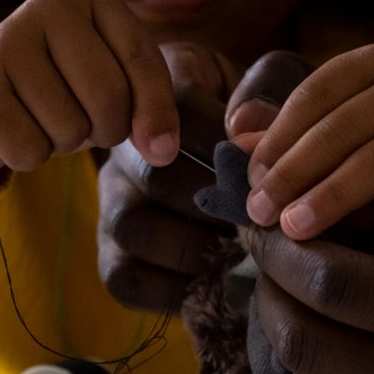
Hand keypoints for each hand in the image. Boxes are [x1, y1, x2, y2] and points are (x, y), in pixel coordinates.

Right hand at [0, 0, 179, 191]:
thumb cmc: (58, 91)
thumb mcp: (111, 84)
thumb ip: (147, 107)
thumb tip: (163, 150)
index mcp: (94, 0)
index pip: (142, 57)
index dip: (157, 111)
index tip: (162, 149)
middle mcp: (48, 7)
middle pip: (109, 95)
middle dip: (105, 130)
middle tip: (85, 124)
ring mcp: (5, 42)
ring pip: (69, 128)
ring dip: (62, 143)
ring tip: (42, 120)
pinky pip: (30, 149)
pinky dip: (28, 156)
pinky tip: (12, 131)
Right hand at [96, 42, 238, 311]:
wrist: (223, 160)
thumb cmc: (252, 117)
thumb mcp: (264, 84)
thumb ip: (265, 92)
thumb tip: (246, 126)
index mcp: (160, 88)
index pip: (182, 109)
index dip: (228, 140)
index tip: (265, 166)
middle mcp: (122, 143)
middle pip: (156, 175)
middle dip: (218, 203)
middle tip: (261, 219)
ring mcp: (111, 199)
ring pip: (133, 228)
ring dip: (197, 247)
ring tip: (241, 250)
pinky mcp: (108, 250)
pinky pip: (125, 279)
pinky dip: (174, 290)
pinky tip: (216, 280)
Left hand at [242, 44, 373, 239]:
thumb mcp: (342, 125)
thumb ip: (291, 128)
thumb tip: (236, 133)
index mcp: (370, 66)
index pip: (314, 94)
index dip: (278, 137)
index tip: (250, 180)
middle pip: (344, 126)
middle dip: (296, 171)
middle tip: (261, 213)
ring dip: (340, 192)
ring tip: (301, 227)